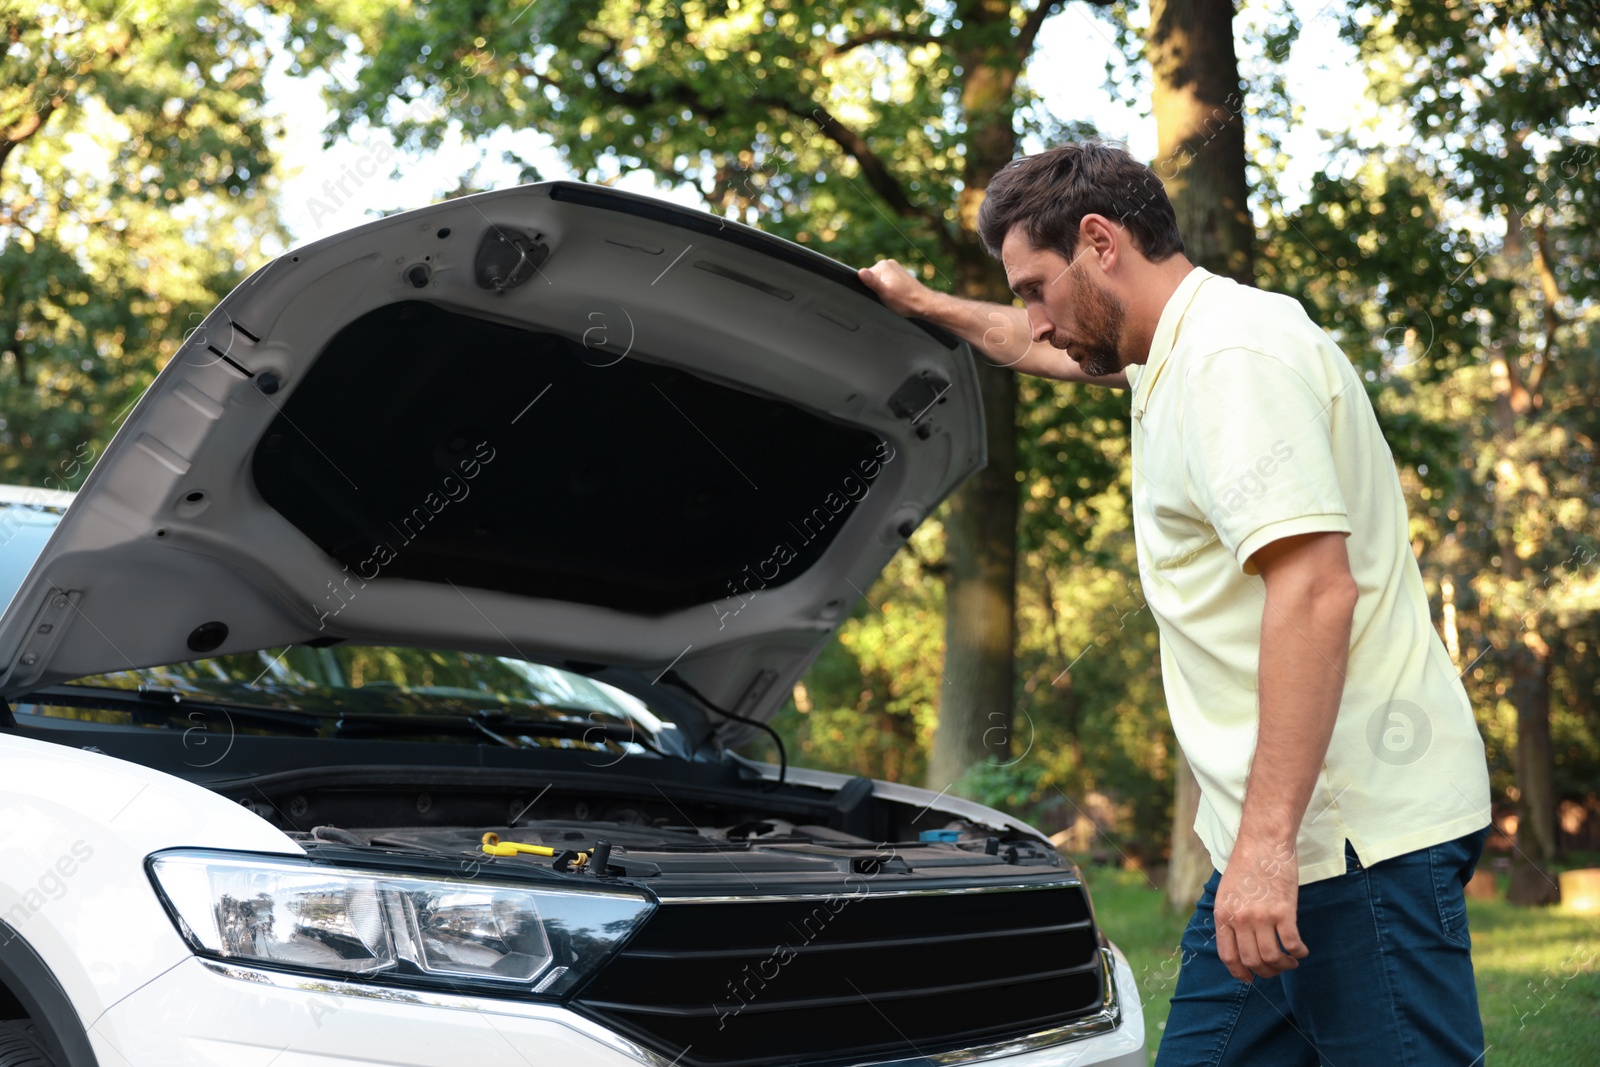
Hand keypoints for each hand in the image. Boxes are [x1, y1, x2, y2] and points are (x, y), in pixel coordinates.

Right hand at [858, 258, 928, 317]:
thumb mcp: (884, 293)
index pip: (866, 277)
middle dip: (877, 289)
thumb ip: (872, 282)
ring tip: (894, 296)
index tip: (881, 295)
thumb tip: (860, 272)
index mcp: (883, 265)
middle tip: (888, 297)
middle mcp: (889, 263)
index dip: (871, 289)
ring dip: (884, 290)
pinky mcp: (899, 275)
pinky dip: (890, 289)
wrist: (924, 303)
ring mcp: (895, 268)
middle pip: (873, 279)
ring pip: (880, 281)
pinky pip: (887, 282)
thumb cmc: (905, 300)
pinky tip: (898, 295)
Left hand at [1212, 835, 1306, 982]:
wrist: (1263, 841)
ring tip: (1291, 962)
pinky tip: (1302, 951)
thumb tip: (1237, 943)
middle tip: (1276, 969)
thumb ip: (1230, 916)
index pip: (1228, 956)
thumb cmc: (1247, 864)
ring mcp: (1261, 916)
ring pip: (1272, 957)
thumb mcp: (1226, 892)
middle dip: (1266, 972)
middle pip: (1252, 961)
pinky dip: (1299, 952)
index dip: (1239, 973)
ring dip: (1284, 966)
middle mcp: (1240, 919)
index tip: (1249, 979)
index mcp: (1223, 914)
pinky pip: (1292, 943)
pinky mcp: (1284, 910)